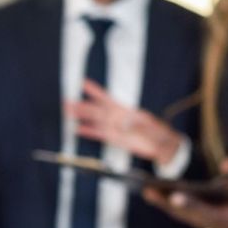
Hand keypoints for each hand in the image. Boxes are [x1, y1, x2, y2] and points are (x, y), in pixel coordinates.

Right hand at [66, 80, 182, 166]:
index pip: (105, 98)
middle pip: (94, 109)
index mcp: (123, 109)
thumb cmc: (156, 130)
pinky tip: (77, 130)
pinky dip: (88, 132)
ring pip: (93, 120)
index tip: (82, 83)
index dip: (94, 91)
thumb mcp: (148, 124)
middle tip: (66, 102)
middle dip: (81, 105)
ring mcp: (113, 127)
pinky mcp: (113, 138)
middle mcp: (115, 116)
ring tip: (67, 112)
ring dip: (81, 116)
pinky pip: (98, 133)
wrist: (160, 144)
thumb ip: (135, 124)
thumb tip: (123, 123)